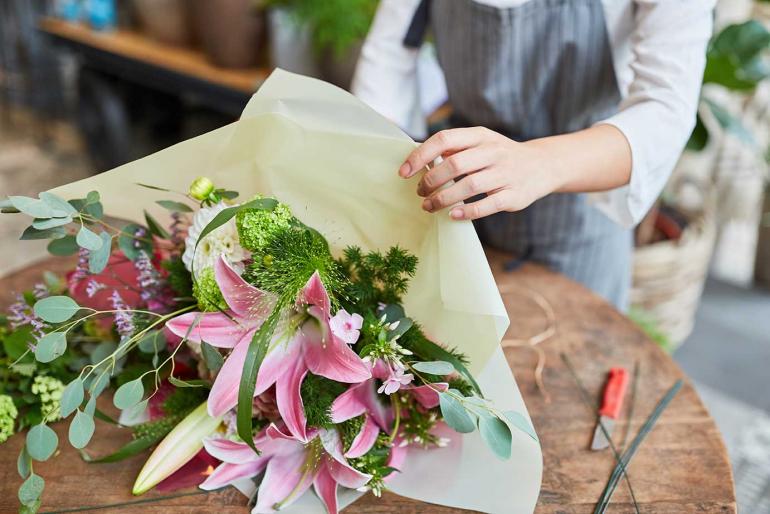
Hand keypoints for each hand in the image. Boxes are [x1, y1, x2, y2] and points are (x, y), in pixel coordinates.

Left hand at [398, 125, 632, 220]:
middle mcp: (493, 152)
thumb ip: (452, 150)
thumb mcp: (479, 143)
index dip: (420, 156)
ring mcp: (505, 173)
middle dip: (431, 181)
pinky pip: (487, 205)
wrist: (542, 165)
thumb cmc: (498, 156)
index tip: (403, 172)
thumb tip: (416, 160)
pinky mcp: (514, 196)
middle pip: (455, 164)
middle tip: (419, 193)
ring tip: (429, 206)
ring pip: (469, 185)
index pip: (444, 140)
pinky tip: (452, 215)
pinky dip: (467, 211)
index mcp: (479, 136)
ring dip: (443, 198)